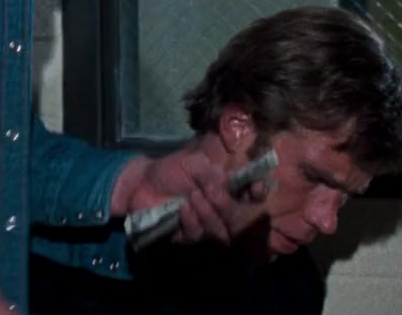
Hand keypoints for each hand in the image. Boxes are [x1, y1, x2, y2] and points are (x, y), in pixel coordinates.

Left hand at [111, 149, 267, 245]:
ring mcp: (206, 226)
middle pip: (240, 220)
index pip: (254, 198)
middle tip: (212, 191)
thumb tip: (227, 179)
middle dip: (228, 206)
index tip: (256, 189)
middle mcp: (222, 213)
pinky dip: (192, 221)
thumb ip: (210, 171)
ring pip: (220, 231)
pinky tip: (183, 208)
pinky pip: (197, 235)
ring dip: (209, 213)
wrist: (143, 182)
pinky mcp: (188, 237)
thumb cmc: (172, 170)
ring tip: (194, 196)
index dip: (258, 195)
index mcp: (229, 193)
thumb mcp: (192, 164)